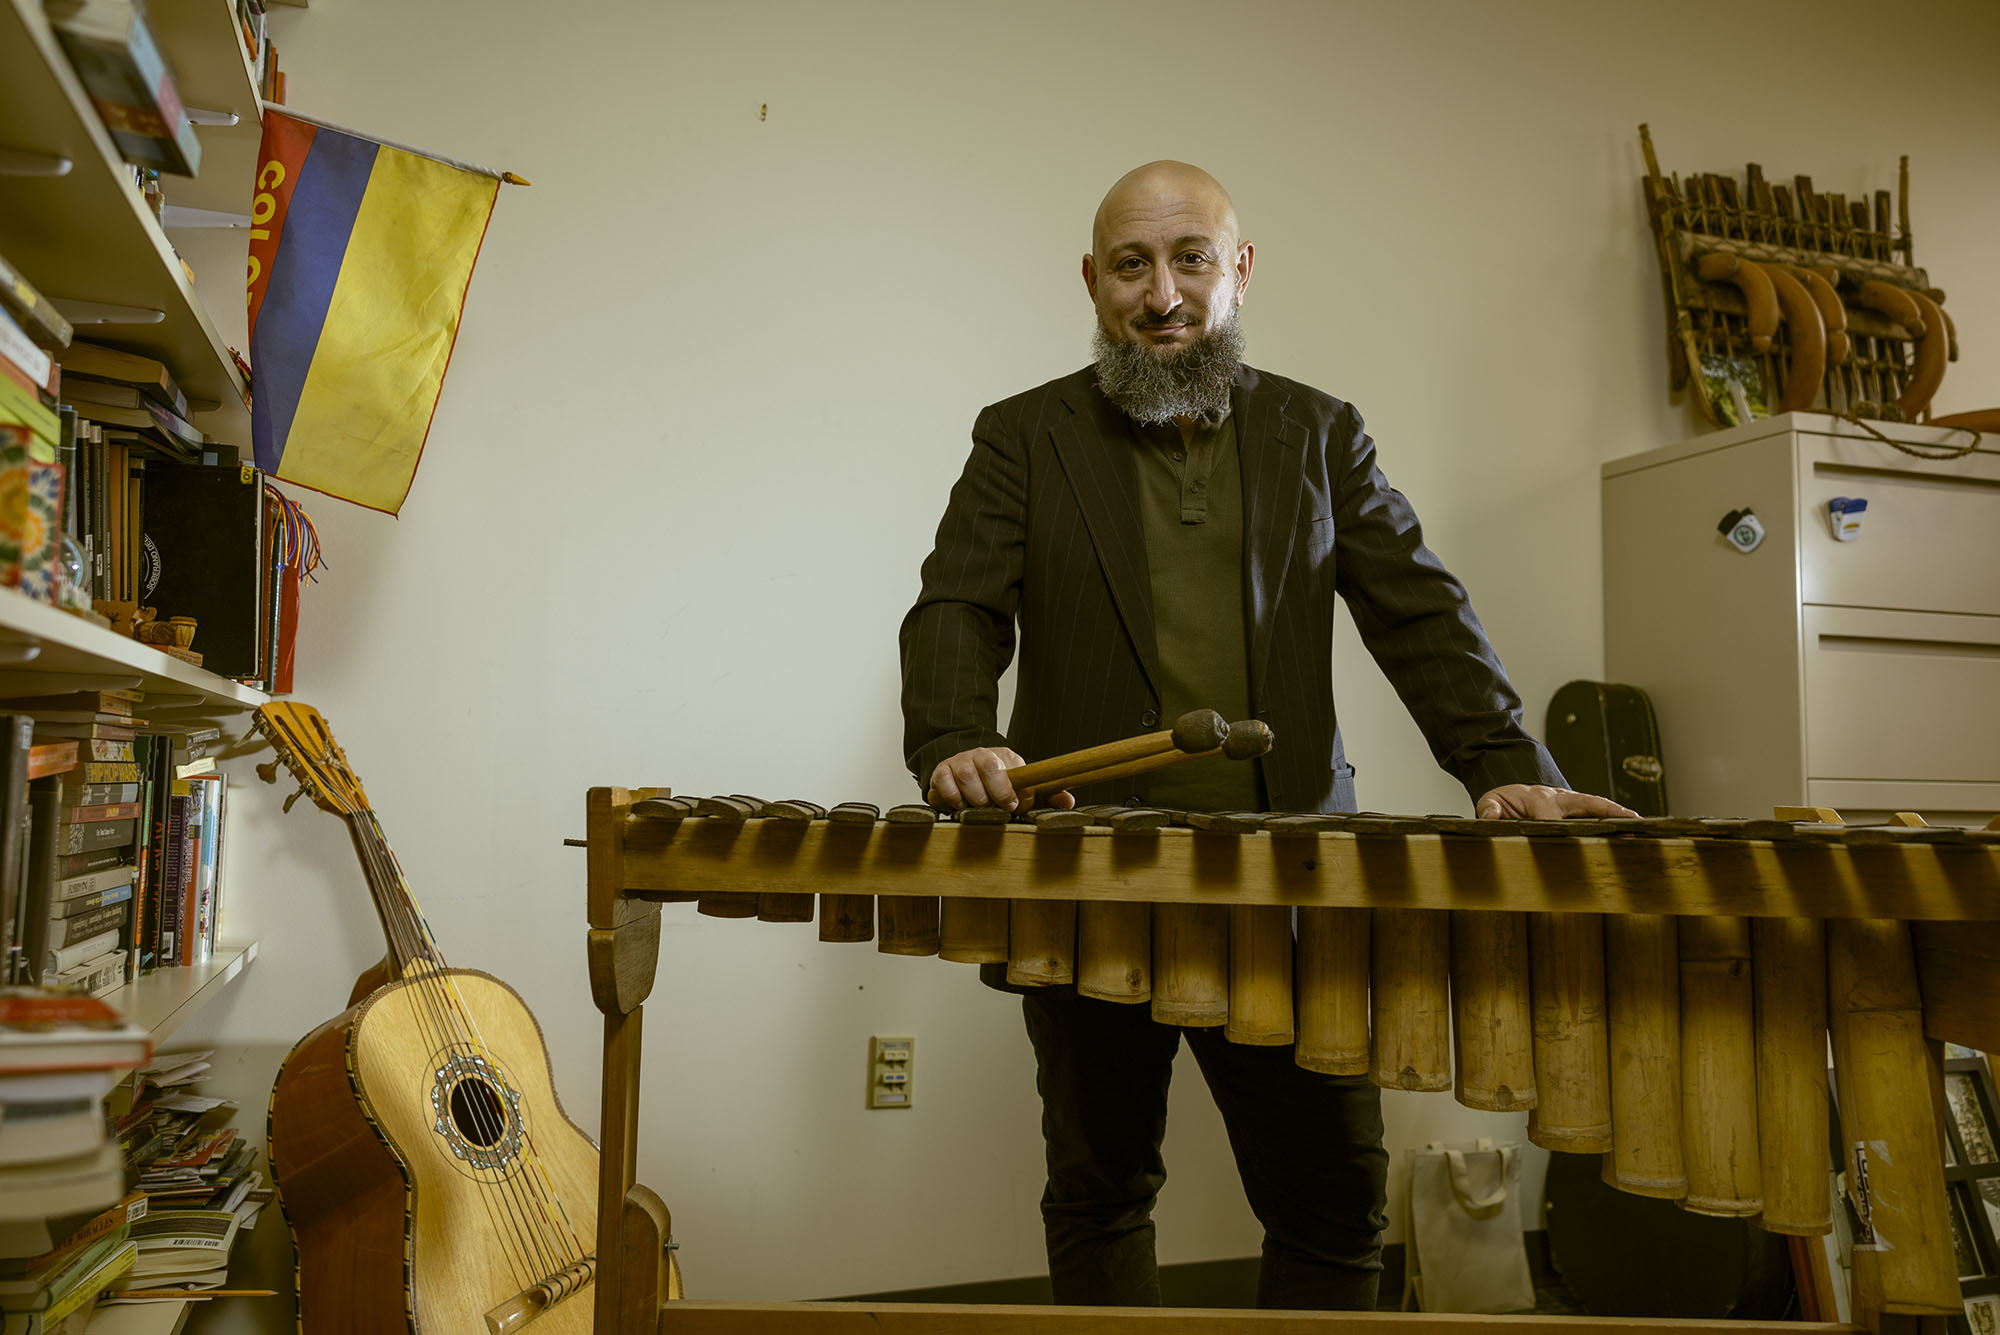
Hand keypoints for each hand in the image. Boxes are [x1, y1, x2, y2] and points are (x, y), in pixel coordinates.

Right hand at [929, 747, 1074, 811]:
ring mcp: (961, 762)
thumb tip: (1068, 801)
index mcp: (1006, 758)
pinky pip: (944, 781)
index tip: (1017, 805)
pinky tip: (960, 805)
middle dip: (996, 790)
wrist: (962, 769)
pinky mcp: (942, 771)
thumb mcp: (1022, 789)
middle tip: (1000, 808)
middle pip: (989, 765)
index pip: (1014, 768)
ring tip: (980, 807)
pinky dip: (952, 796)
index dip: (1016, 789)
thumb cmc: (996, 785)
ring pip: (966, 774)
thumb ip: (1045, 796)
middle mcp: (983, 755)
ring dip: (974, 796)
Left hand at [1475, 784, 1636, 819]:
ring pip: (1598, 806)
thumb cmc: (1502, 797)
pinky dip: (1615, 818)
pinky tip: (1631, 830)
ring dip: (1619, 815)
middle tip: (1631, 824)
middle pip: (1588, 804)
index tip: (1569, 843)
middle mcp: (1559, 797)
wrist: (1509, 783)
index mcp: (1538, 798)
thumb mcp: (1490, 800)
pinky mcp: (1577, 806)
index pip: (1551, 816)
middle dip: (1609, 813)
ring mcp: (1570, 801)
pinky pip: (1598, 811)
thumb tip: (1490, 817)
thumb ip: (1489, 808)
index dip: (1556, 829)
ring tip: (1641, 827)